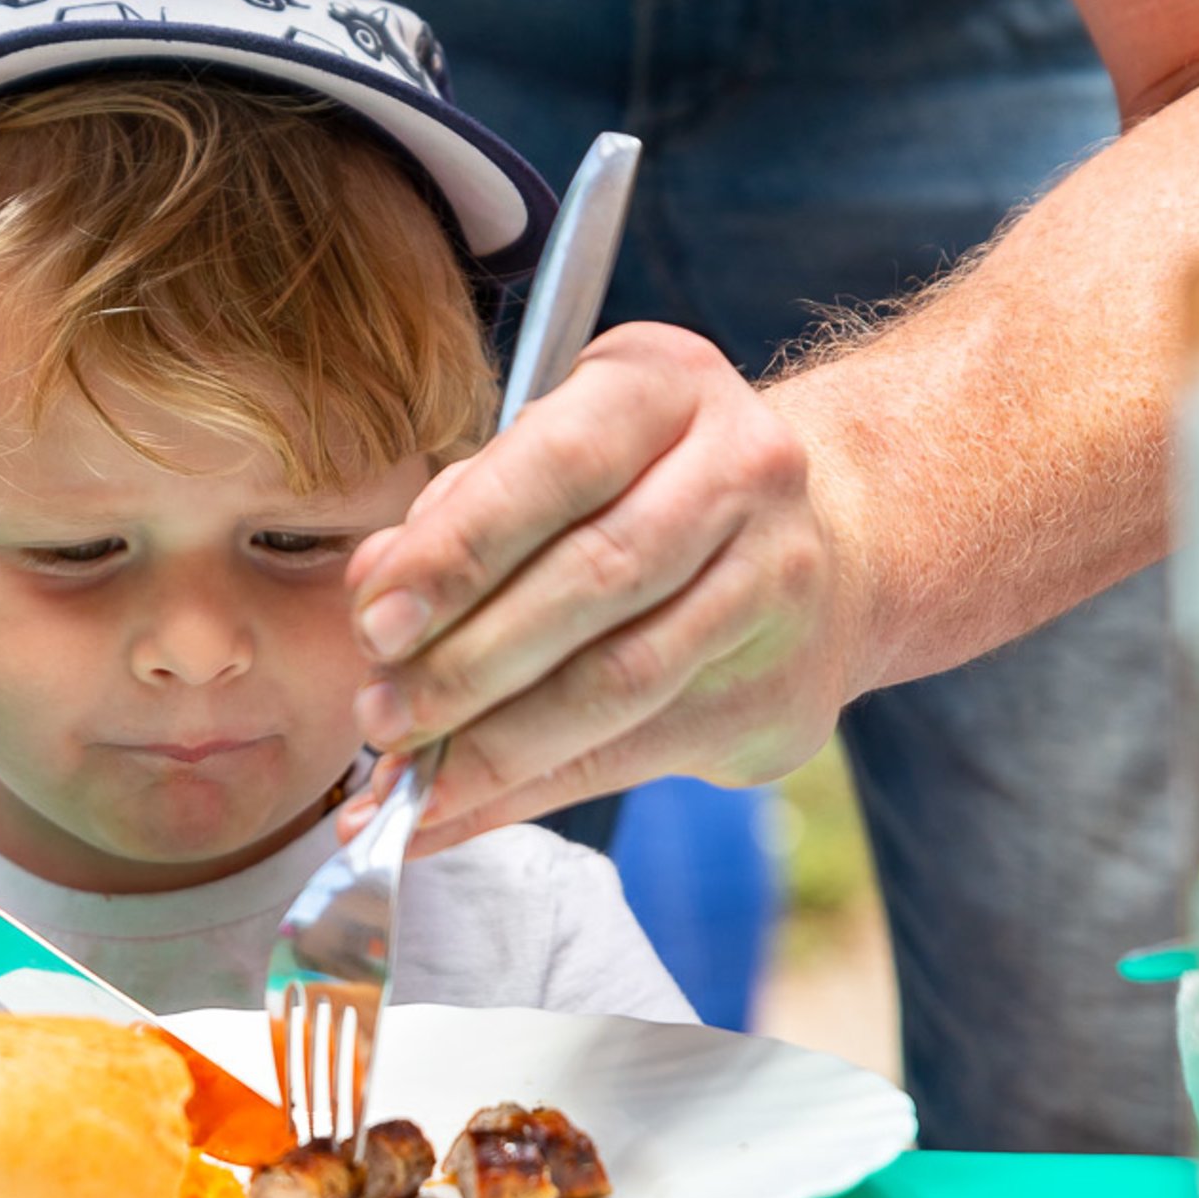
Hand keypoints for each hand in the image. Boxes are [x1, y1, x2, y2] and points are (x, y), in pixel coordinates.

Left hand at [337, 324, 857, 852]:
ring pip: (620, 678)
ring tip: (408, 779)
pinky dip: (529, 790)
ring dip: (496, 742)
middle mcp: (741, 467)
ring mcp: (776, 578)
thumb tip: (374, 593)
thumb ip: (458, 512)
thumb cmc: (637, 488)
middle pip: (591, 578)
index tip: (376, 623)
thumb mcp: (550, 457)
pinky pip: (633, 749)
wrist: (824, 543)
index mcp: (664, 384)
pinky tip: (452, 813)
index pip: (556, 469)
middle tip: (381, 715)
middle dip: (467, 660)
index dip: (458, 552)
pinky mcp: (780, 687)